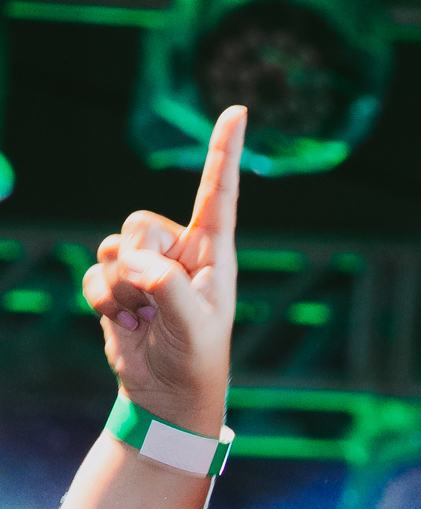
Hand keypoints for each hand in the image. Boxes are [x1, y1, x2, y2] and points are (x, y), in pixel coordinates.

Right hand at [82, 105, 245, 437]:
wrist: (167, 396)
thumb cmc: (197, 361)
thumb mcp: (194, 327)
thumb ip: (168, 288)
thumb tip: (134, 259)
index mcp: (214, 254)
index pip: (219, 194)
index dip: (224, 152)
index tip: (238, 112)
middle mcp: (180, 251)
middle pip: (141, 223)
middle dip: (138, 265)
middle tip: (155, 304)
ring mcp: (147, 265)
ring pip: (113, 247)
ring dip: (121, 290)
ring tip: (146, 319)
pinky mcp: (118, 283)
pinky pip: (94, 274)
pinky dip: (104, 302)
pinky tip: (127, 323)